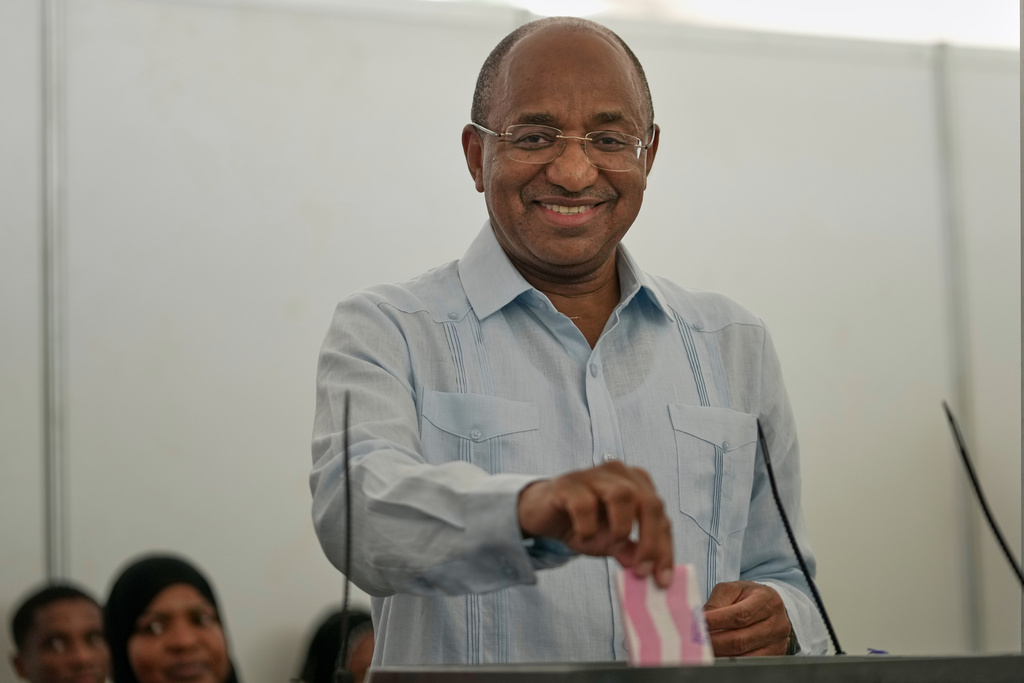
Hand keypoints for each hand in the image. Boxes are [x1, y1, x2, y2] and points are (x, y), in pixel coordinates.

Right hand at [517, 461, 673, 586]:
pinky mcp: (568, 484)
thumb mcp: (610, 541)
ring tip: (611, 546)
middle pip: (649, 503)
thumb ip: (630, 550)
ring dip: (621, 528)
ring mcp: (593, 475)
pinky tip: (582, 536)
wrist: (542, 513)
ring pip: (622, 495)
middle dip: (650, 541)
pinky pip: (584, 504)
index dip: (664, 549)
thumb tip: (645, 569)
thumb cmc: (583, 523)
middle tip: (641, 570)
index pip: (661, 516)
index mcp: (637, 484)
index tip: (662, 579)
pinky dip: (587, 527)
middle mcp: (620, 473)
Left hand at [703, 581, 791, 655]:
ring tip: (704, 649)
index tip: (699, 624)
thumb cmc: (747, 596)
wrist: (770, 606)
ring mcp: (777, 642)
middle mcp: (777, 623)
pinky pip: (748, 663)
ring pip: (743, 655)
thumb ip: (716, 603)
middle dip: (714, 642)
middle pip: (741, 640)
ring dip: (720, 654)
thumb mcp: (732, 590)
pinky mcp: (774, 656)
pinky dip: (730, 661)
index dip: (717, 621)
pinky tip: (718, 655)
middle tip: (696, 640)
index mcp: (766, 600)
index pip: (740, 615)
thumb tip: (700, 621)